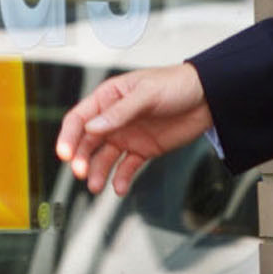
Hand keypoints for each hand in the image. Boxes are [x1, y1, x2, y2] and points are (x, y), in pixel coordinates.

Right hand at [55, 62, 213, 195]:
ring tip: (97, 186)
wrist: (208, 97)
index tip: (64, 154)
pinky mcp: (143, 150)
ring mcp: (127, 135)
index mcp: (109, 97)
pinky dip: (121, 179)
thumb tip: (92, 128)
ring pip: (103, 158)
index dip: (68, 136)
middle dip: (81, 158)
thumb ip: (120, 112)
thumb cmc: (176, 85)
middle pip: (87, 142)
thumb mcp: (147, 94)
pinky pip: (126, 167)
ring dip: (97, 172)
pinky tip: (119, 188)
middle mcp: (114, 118)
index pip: (79, 118)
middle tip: (81, 173)